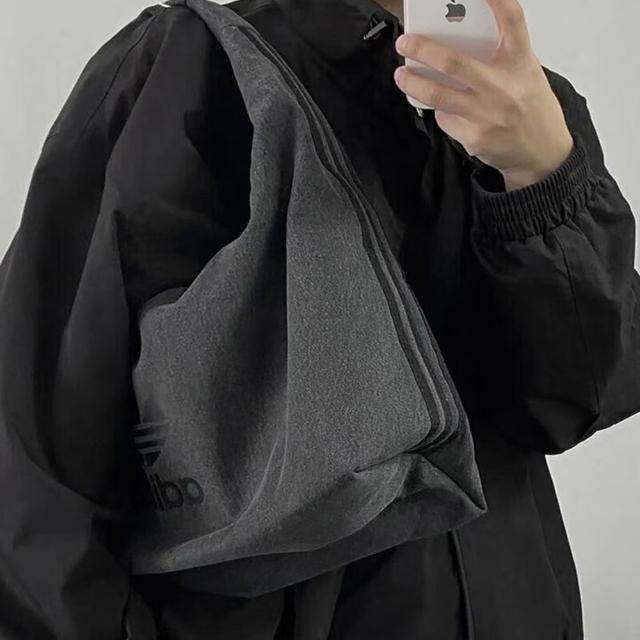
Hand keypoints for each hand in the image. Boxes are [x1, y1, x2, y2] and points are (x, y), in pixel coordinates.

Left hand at [393, 0, 574, 190]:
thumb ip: (498, 58)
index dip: (497, 0)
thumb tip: (454, 43)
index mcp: (520, 64)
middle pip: (455, 62)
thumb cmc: (531, 108)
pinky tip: (445, 110)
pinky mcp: (474, 136)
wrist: (542, 152)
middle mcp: (503, 87)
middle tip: (405, 43)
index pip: (512, 21)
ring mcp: (487, 114)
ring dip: (413, 83)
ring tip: (402, 76)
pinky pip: (445, 119)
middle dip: (423, 50)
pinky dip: (440, 112)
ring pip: (438, 95)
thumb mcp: (526, 74)